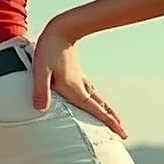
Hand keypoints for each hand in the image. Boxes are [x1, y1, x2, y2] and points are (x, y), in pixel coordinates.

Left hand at [30, 18, 126, 137]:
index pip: (96, 110)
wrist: (61, 29)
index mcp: (75, 89)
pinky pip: (91, 91)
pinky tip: (95, 99)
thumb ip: (41, 89)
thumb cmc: (49, 49)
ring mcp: (80, 79)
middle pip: (101, 107)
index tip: (122, 134)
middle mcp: (81, 86)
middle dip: (112, 121)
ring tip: (114, 119)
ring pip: (98, 99)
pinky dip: (97, 100)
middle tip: (123, 134)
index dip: (109, 123)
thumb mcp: (41, 70)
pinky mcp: (76, 73)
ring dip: (107, 111)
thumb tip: (40, 109)